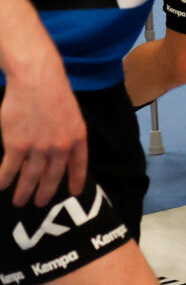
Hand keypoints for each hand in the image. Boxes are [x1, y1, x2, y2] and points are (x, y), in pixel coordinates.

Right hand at [0, 60, 84, 207]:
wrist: (37, 80)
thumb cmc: (53, 92)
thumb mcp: (72, 115)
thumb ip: (67, 134)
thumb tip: (61, 152)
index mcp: (77, 138)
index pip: (79, 166)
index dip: (76, 180)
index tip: (74, 193)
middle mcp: (60, 147)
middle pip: (52, 177)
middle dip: (45, 193)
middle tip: (39, 204)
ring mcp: (39, 148)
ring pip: (30, 177)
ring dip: (24, 192)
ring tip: (19, 201)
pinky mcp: (17, 146)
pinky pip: (10, 169)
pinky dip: (5, 179)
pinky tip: (2, 186)